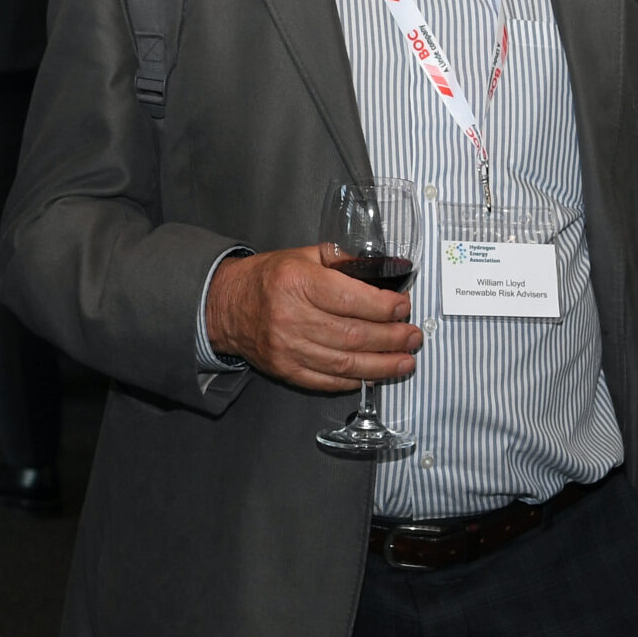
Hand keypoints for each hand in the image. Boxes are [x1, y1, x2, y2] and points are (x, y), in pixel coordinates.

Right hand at [205, 246, 421, 392]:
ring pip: (345, 363)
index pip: (352, 299)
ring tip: (405, 361)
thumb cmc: (267, 278)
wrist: (224, 306)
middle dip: (392, 338)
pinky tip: (375, 374)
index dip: (385, 307)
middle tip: (413, 336)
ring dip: (382, 364)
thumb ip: (341, 260)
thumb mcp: (302, 255)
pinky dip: (355, 380)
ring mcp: (287, 348)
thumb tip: (382, 270)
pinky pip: (327, 381)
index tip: (404, 307)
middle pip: (354, 334)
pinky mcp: (285, 369)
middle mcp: (291, 317)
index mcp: (297, 282)